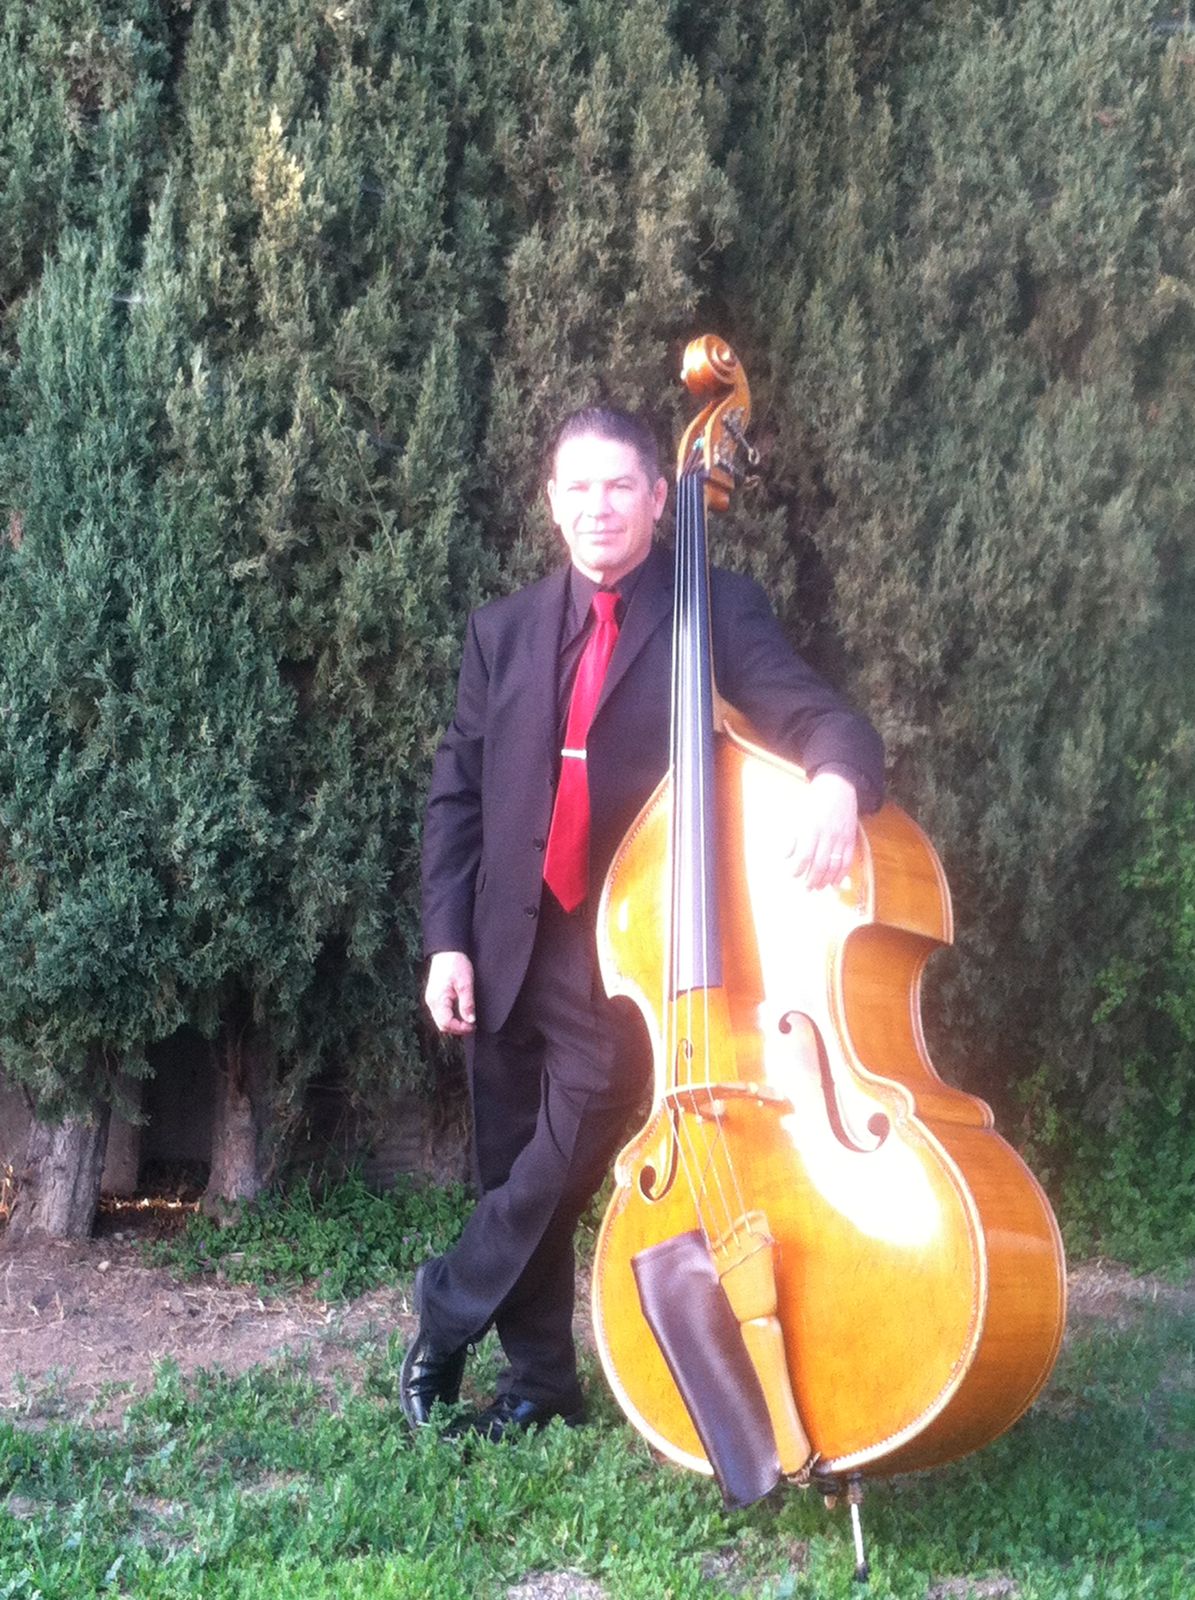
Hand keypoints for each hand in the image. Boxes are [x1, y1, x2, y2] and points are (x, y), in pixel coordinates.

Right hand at [425, 950, 476, 1035]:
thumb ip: (467, 1004)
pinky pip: (442, 1012)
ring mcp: (432, 999)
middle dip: (457, 1028)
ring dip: (454, 1023)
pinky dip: (451, 1016)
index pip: (446, 1024)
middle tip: (472, 1025)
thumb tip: (470, 1020)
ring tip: (468, 1019)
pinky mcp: (435, 996)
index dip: (460, 1028)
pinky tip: (461, 1012)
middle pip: (442, 1024)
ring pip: (441, 1019)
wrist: (447, 950)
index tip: (473, 1026)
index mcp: (438, 1000)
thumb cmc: (456, 964)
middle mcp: (432, 1002)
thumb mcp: (465, 984)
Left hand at [786, 771, 858, 890]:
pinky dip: (842, 874)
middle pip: (820, 864)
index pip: (804, 856)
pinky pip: (848, 861)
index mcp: (811, 828)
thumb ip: (793, 837)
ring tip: (819, 888)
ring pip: (835, 865)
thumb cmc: (814, 801)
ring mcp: (841, 838)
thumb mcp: (798, 815)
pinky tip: (835, 882)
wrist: (839, 786)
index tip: (794, 875)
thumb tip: (786, 856)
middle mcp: (827, 834)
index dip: (798, 869)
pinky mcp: (851, 839)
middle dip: (812, 880)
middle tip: (807, 888)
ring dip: (826, 880)